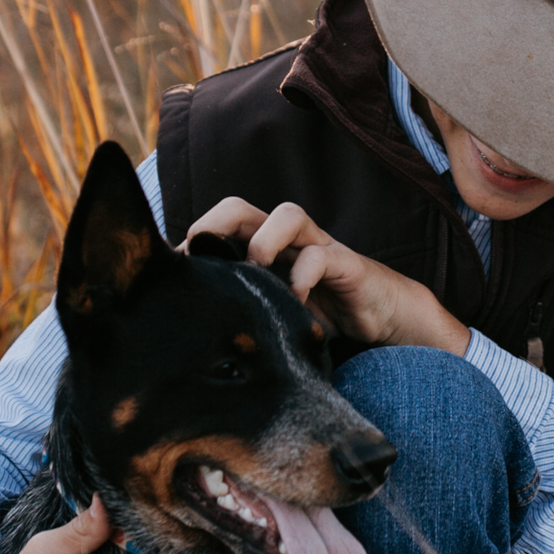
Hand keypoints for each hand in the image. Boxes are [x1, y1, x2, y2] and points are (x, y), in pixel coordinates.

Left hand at [187, 197, 467, 354]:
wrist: (383, 321)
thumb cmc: (318, 317)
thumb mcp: (271, 315)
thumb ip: (240, 316)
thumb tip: (187, 344)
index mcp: (260, 250)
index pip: (218, 229)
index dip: (193, 243)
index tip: (170, 273)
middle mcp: (285, 242)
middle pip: (241, 210)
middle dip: (215, 223)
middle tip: (197, 256)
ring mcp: (317, 248)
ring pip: (288, 215)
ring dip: (264, 239)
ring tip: (252, 269)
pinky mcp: (347, 265)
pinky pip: (322, 256)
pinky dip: (304, 274)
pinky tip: (294, 300)